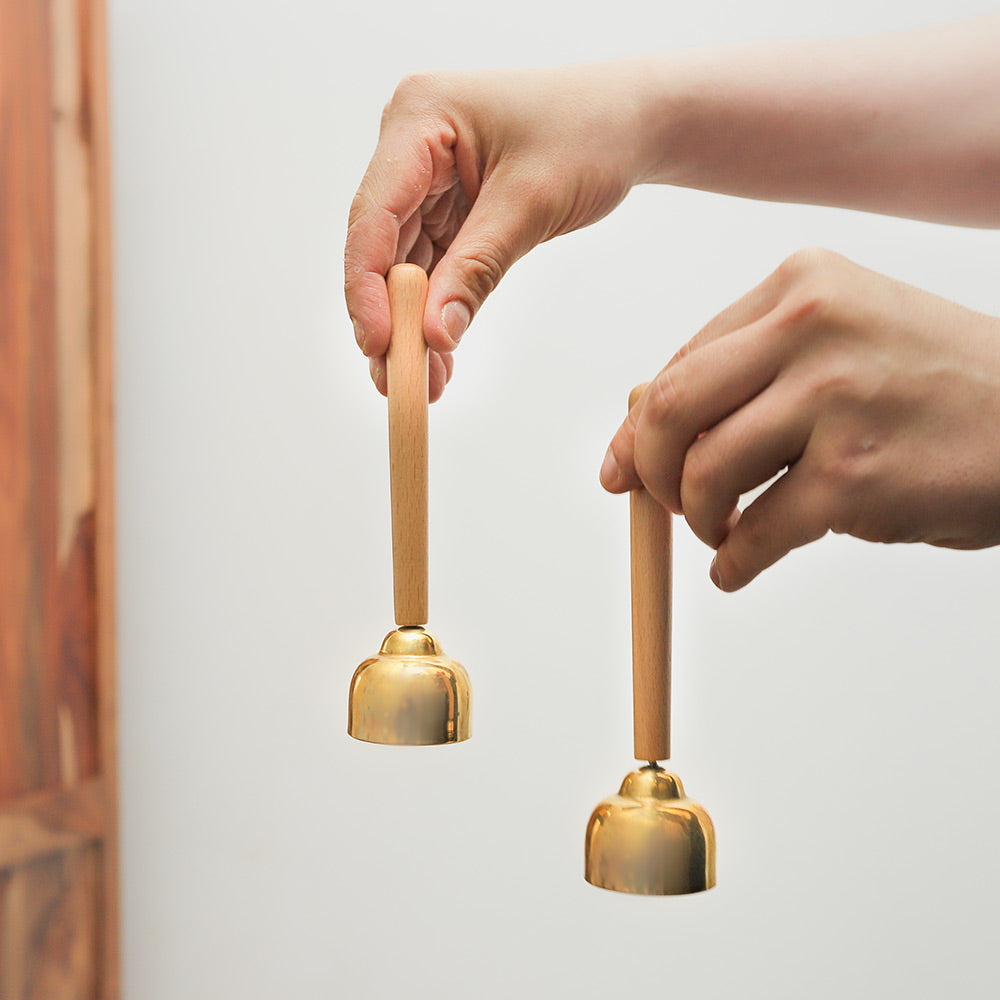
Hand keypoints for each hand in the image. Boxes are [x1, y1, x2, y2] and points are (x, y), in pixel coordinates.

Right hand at [345, 63, 651, 399]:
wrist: (630, 121)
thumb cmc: (589, 133)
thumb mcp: (531, 204)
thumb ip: (477, 269)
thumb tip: (434, 335)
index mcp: (418, 117)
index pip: (373, 215)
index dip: (367, 287)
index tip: (378, 345)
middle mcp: (410, 146)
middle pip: (383, 247)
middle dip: (390, 318)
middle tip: (396, 382)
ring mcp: (427, 180)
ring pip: (405, 266)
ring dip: (412, 325)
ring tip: (421, 384)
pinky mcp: (448, 207)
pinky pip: (434, 267)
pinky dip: (437, 311)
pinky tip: (439, 358)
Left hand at [601, 249, 999, 589]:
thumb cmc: (936, 385)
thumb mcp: (844, 340)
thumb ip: (747, 374)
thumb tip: (635, 437)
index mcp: (800, 285)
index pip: (682, 363)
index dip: (639, 427)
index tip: (623, 468)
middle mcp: (811, 327)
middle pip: (669, 409)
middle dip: (648, 470)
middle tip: (664, 504)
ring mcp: (834, 399)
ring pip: (704, 472)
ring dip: (698, 519)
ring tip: (720, 531)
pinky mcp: (855, 475)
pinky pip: (756, 533)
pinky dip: (734, 563)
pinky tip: (737, 567)